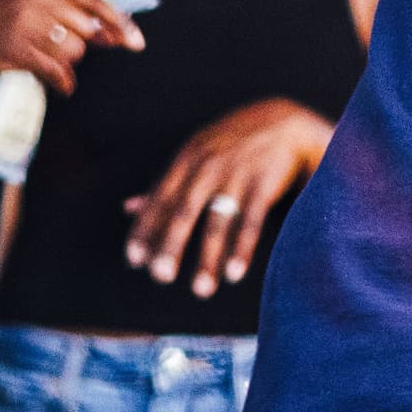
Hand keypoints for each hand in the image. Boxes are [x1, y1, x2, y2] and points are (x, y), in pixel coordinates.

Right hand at [0, 0, 142, 94]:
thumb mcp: (28, 3)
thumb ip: (68, 13)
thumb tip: (111, 34)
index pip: (94, 2)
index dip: (119, 23)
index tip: (137, 42)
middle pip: (86, 30)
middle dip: (78, 47)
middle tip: (53, 51)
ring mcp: (25, 19)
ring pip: (74, 51)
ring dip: (63, 63)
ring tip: (39, 58)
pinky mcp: (16, 47)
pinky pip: (57, 71)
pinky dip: (62, 83)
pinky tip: (60, 86)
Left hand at [126, 99, 335, 296]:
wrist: (284, 122)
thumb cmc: (231, 144)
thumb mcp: (194, 155)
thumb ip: (165, 184)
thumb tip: (127, 208)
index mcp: (186, 160)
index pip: (160, 199)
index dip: (146, 229)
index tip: (134, 260)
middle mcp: (208, 167)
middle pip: (185, 211)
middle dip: (171, 245)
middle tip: (161, 277)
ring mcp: (237, 174)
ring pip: (218, 221)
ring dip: (208, 258)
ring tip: (201, 290)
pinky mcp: (264, 183)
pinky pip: (251, 221)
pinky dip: (242, 249)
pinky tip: (233, 274)